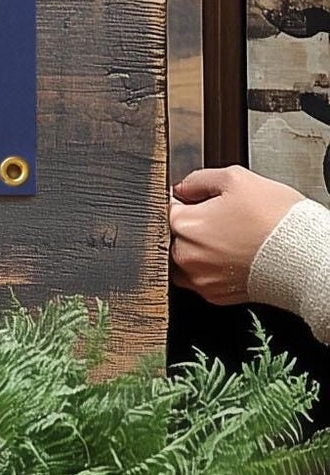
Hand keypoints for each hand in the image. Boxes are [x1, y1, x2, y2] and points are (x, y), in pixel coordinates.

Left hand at [170, 166, 303, 304]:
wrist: (304, 257)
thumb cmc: (275, 220)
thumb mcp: (237, 179)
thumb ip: (199, 179)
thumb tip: (182, 187)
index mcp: (184, 226)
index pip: (169, 208)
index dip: (189, 202)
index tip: (206, 203)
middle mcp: (186, 256)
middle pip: (176, 236)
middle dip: (195, 227)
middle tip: (225, 221)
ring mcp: (199, 279)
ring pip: (187, 259)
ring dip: (202, 250)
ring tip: (231, 241)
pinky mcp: (214, 295)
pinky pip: (204, 278)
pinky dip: (215, 268)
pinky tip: (236, 258)